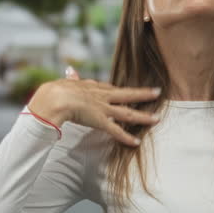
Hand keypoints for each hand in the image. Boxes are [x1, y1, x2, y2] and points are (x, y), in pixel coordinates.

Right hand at [27, 66, 161, 145]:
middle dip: (143, 94)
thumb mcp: (66, 82)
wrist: (55, 98)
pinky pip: (116, 131)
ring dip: (143, 116)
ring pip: (127, 113)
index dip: (120, 91)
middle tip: (158, 92)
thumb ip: (71, 78)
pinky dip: (126, 137)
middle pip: (127, 94)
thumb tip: (70, 70)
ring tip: (157, 118)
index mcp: (93, 86)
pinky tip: (137, 142)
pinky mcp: (100, 121)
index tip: (129, 92)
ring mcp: (103, 108)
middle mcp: (102, 96)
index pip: (110, 88)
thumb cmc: (56, 90)